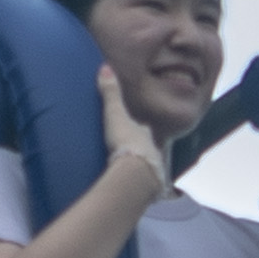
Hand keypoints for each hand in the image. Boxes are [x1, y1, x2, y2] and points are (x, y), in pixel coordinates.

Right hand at [92, 63, 173, 190]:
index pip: (142, 129)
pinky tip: (133, 191)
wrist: (136, 174)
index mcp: (145, 134)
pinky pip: (144, 186)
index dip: (138, 128)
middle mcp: (153, 151)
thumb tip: (105, 66)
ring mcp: (152, 171)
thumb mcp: (116, 115)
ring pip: (148, 167)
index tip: (135, 129)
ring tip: (132, 172)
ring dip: (142, 168)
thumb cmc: (127, 143)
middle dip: (142, 148)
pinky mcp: (148, 190)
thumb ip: (110, 94)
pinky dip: (139, 186)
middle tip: (131, 150)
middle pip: (148, 148)